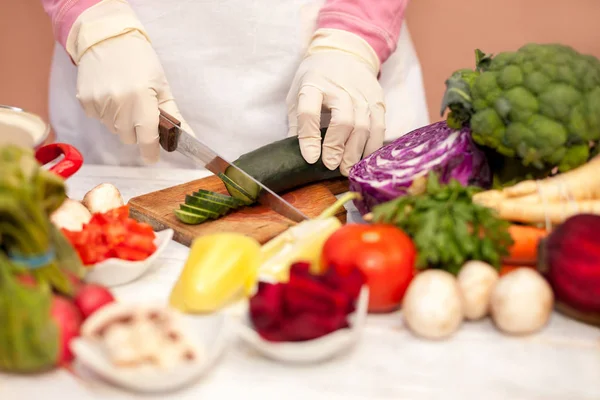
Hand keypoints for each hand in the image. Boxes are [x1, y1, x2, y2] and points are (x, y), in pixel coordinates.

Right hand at [67, 0, 191, 162]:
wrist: (108, 37)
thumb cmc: (141, 61)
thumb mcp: (162, 87)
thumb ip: (173, 116)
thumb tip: (188, 137)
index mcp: (141, 99)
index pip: (146, 139)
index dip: (151, 151)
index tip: (153, 156)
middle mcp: (118, 103)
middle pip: (129, 138)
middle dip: (137, 130)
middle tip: (140, 111)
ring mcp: (99, 102)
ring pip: (113, 129)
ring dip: (120, 121)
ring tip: (124, 97)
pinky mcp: (84, 100)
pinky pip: (98, 118)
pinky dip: (106, 112)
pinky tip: (110, 93)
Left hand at [286, 28, 385, 175]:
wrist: (345, 52)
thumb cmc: (316, 79)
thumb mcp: (297, 94)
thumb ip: (296, 123)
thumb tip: (295, 154)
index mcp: (313, 84)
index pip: (309, 112)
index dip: (309, 137)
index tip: (310, 158)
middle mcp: (339, 87)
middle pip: (343, 120)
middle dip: (337, 147)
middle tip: (331, 166)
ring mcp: (361, 93)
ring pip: (363, 126)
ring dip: (355, 151)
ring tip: (346, 168)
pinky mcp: (377, 99)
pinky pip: (379, 126)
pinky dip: (372, 146)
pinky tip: (364, 159)